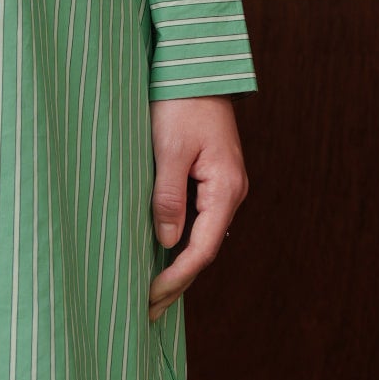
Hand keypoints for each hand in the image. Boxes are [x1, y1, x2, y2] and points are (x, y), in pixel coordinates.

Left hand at [147, 95, 247, 319]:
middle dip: (176, 282)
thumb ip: (168, 196)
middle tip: (148, 311)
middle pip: (204, 250)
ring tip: (152, 295)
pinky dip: (180, 242)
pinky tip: (162, 255)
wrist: (196, 68)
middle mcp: (230, 192)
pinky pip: (197, 220)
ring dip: (178, 266)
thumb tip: (166, 241)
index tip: (149, 297)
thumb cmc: (180, 103)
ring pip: (201, 237)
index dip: (176, 277)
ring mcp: (222, 186)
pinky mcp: (211, 178)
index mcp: (226, 188)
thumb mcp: (168, 148)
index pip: (202, 249)